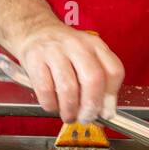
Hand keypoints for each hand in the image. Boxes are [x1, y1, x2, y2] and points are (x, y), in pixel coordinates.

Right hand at [9, 16, 124, 122]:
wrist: (34, 31)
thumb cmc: (64, 51)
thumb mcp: (86, 57)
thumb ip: (98, 82)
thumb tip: (106, 113)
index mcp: (95, 45)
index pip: (114, 71)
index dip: (111, 96)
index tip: (106, 111)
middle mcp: (77, 45)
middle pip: (93, 79)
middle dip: (91, 106)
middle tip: (86, 118)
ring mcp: (55, 50)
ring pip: (68, 87)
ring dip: (70, 110)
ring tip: (69, 116)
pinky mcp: (35, 59)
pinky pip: (45, 90)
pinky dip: (51, 105)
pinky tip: (53, 106)